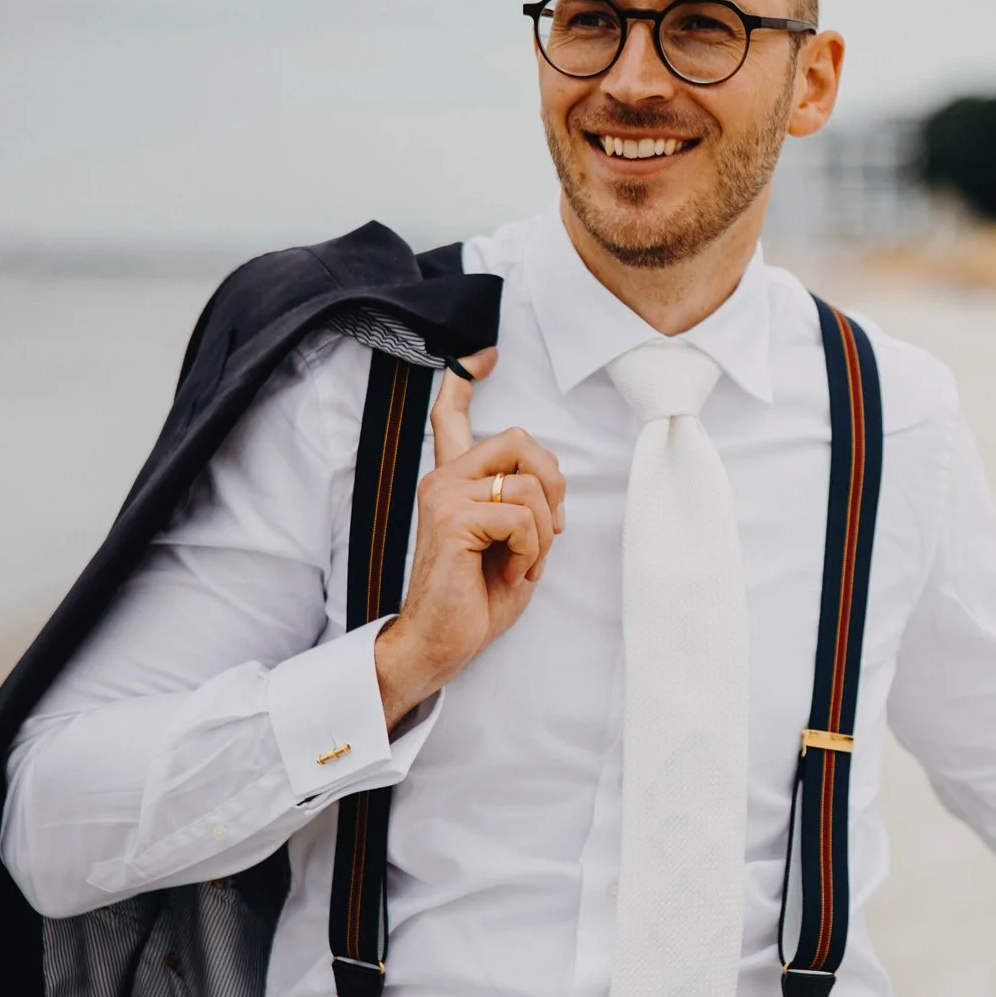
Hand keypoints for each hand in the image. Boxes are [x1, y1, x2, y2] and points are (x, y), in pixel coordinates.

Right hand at [373, 349, 567, 724]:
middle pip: (521, 439)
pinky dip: (533, 548)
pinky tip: (511, 569)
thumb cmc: (476, 596)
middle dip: (553, 482)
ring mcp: (444, 496)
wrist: (442, 642)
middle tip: (549, 526)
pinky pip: (523, 516)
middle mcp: (444, 480)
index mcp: (455, 483)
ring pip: (530, 482)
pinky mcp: (452, 519)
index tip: (483, 355)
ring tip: (521, 560)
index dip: (466, 381)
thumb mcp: (513, 541)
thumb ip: (523, 502)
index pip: (451, 417)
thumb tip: (546, 478)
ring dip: (544, 530)